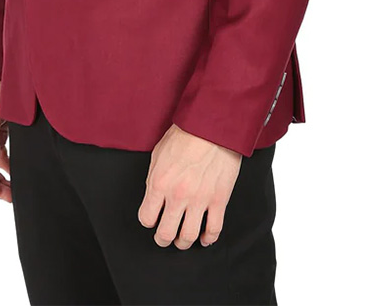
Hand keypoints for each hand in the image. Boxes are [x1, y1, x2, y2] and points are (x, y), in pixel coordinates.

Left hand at [138, 123, 241, 247]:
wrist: (212, 124)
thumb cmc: (186, 133)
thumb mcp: (158, 153)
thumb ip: (153, 177)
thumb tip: (153, 195)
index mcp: (159, 183)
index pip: (146, 218)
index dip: (148, 220)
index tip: (152, 218)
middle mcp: (178, 195)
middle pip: (165, 234)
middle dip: (163, 238)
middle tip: (165, 236)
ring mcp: (200, 200)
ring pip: (188, 237)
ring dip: (183, 242)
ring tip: (182, 238)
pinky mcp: (219, 200)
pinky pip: (213, 230)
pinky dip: (208, 239)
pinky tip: (204, 237)